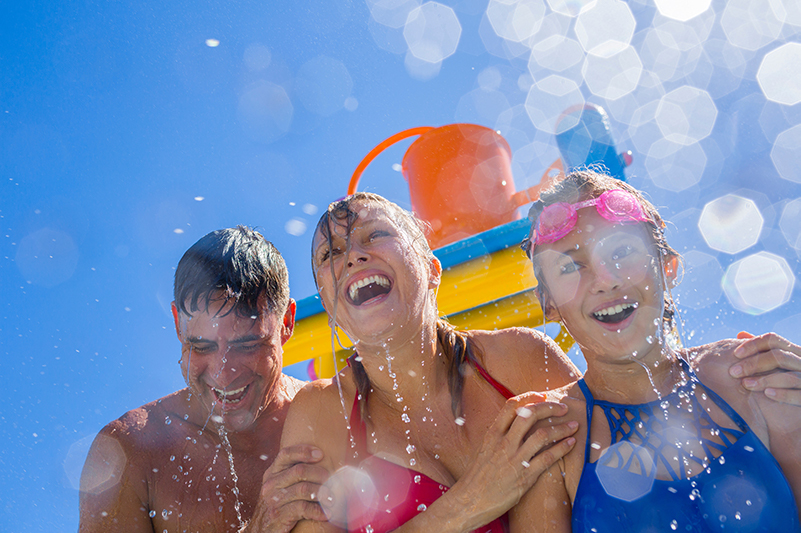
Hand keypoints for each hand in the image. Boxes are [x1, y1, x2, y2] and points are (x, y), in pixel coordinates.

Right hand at [241, 445, 329, 532]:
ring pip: (303, 489)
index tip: (320, 454)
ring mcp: (274, 500)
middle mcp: (271, 484)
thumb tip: (322, 461)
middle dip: (320, 474)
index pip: (286, 454)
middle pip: (299, 471)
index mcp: (272, 472)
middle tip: (332, 481)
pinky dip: (318, 511)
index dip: (304, 451)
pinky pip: (303, 508)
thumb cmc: (279, 504)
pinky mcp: (279, 516)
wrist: (261, 530)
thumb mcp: (280, 486)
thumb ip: (293, 474)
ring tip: (332, 498)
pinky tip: (326, 514)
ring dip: (322, 493)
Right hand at [446, 393, 577, 530]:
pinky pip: (547, 458)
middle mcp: (504, 443)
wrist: (471, 500)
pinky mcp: (525, 476)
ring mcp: (514, 459)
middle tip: (564, 408)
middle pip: (530, 415)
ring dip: (562, 428)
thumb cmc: (479, 475)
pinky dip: (562, 448)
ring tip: (574, 426)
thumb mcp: (485, 448)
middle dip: (550, 408)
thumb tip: (517, 422)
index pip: (512, 406)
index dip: (530, 397)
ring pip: (543, 435)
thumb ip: (500, 434)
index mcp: (493, 434)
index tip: (543, 396)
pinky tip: (571, 443)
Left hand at [730, 332, 800, 404]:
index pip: (773, 340)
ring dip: (764, 380)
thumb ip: (761, 351)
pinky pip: (799, 395)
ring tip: (745, 384)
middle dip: (753, 363)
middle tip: (733, 372)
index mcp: (794, 352)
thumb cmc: (785, 381)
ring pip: (789, 376)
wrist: (799, 406)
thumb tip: (740, 334)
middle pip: (779, 356)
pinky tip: (767, 394)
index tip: (735, 354)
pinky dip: (783, 394)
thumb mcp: (776, 364)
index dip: (753, 344)